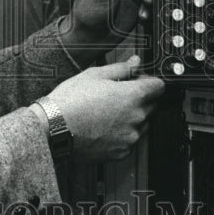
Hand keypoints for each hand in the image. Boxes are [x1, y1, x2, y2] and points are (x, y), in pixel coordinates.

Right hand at [41, 56, 163, 161]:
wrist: (54, 128)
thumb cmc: (71, 100)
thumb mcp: (94, 75)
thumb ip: (121, 68)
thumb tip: (136, 62)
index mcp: (133, 96)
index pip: (159, 86)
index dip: (148, 81)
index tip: (138, 81)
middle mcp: (137, 118)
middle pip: (152, 105)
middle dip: (139, 99)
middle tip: (116, 95)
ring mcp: (130, 137)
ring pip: (141, 124)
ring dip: (131, 117)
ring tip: (106, 112)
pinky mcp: (121, 152)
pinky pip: (129, 140)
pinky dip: (121, 134)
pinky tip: (103, 126)